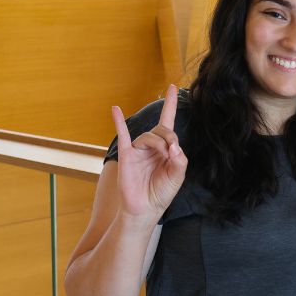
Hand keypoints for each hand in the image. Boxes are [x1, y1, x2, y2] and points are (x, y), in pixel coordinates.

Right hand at [112, 84, 187, 220]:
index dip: (171, 104)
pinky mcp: (127, 155)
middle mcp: (152, 146)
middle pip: (162, 130)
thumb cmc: (161, 192)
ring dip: (158, 143)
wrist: (144, 208)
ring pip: (148, 136)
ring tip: (162, 156)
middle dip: (169, 137)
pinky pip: (122, 134)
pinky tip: (116, 109)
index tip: (174, 87)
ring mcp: (138, 150)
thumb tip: (173, 146)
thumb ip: (179, 160)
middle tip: (171, 152)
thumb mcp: (177, 176)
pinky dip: (119, 121)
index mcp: (166, 148)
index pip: (169, 122)